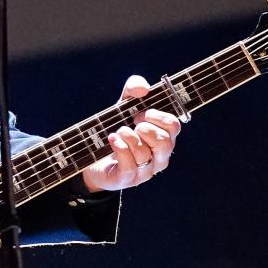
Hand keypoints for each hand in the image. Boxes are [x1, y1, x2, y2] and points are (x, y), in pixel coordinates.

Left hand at [82, 75, 181, 192]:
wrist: (93, 157)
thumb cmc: (117, 130)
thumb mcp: (124, 106)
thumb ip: (133, 90)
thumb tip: (143, 88)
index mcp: (165, 139)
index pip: (173, 126)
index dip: (157, 116)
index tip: (142, 113)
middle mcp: (159, 157)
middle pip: (164, 142)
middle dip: (145, 128)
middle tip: (132, 124)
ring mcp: (145, 171)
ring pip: (144, 154)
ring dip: (129, 137)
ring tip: (119, 131)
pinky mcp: (128, 179)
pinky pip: (129, 165)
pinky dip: (119, 147)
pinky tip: (112, 138)